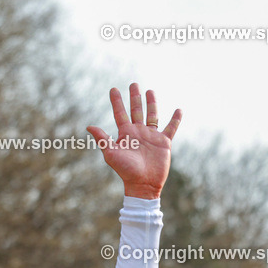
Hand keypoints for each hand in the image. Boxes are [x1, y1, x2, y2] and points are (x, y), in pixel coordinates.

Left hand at [87, 83, 181, 199]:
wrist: (142, 184)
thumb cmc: (124, 170)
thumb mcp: (111, 153)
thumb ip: (102, 139)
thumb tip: (89, 126)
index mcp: (126, 133)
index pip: (120, 113)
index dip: (116, 101)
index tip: (113, 89)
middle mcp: (138, 132)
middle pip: (136, 110)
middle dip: (135, 97)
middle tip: (134, 84)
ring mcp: (152, 136)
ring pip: (152, 115)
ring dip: (152, 103)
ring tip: (150, 91)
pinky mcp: (164, 142)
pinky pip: (171, 128)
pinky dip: (175, 119)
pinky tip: (179, 109)